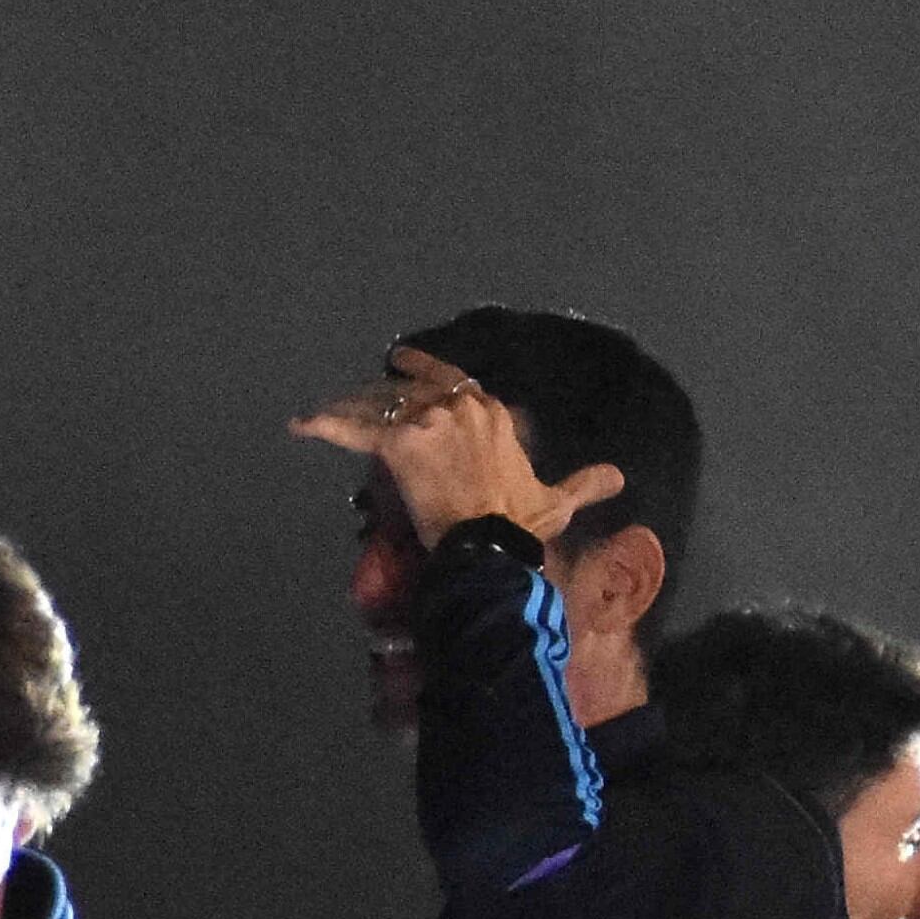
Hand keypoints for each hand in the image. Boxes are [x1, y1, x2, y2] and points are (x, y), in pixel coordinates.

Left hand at [287, 347, 625, 551]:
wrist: (492, 545)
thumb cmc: (521, 525)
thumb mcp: (557, 502)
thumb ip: (584, 484)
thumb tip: (619, 478)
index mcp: (493, 413)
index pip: (454, 384)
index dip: (430, 380)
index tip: (414, 373)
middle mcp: (460, 406)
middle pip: (413, 387)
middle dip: (390, 386)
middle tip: (373, 382)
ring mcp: (428, 422)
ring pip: (381, 403)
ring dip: (353, 406)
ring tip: (329, 409)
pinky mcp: (398, 443)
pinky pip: (353, 428)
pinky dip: (324, 425)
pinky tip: (300, 424)